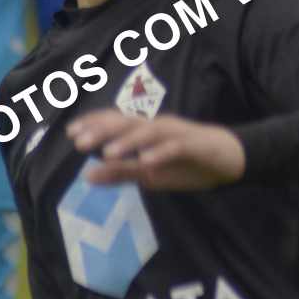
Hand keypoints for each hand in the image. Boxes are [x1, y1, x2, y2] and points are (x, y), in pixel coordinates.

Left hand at [66, 110, 245, 190]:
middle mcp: (157, 127)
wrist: (228, 159)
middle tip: (79, 142)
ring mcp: (175, 134)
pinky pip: (175, 147)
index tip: (70, 132)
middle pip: (127, 124)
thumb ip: (120, 173)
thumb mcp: (150, 174)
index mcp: (145, 132)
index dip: (93, 124)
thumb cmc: (186, 163)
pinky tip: (147, 162)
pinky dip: (160, 153)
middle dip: (102, 131)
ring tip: (108, 153)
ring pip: (148, 133)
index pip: (115, 123)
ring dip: (127, 142)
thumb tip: (86, 175)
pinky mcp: (193, 145)